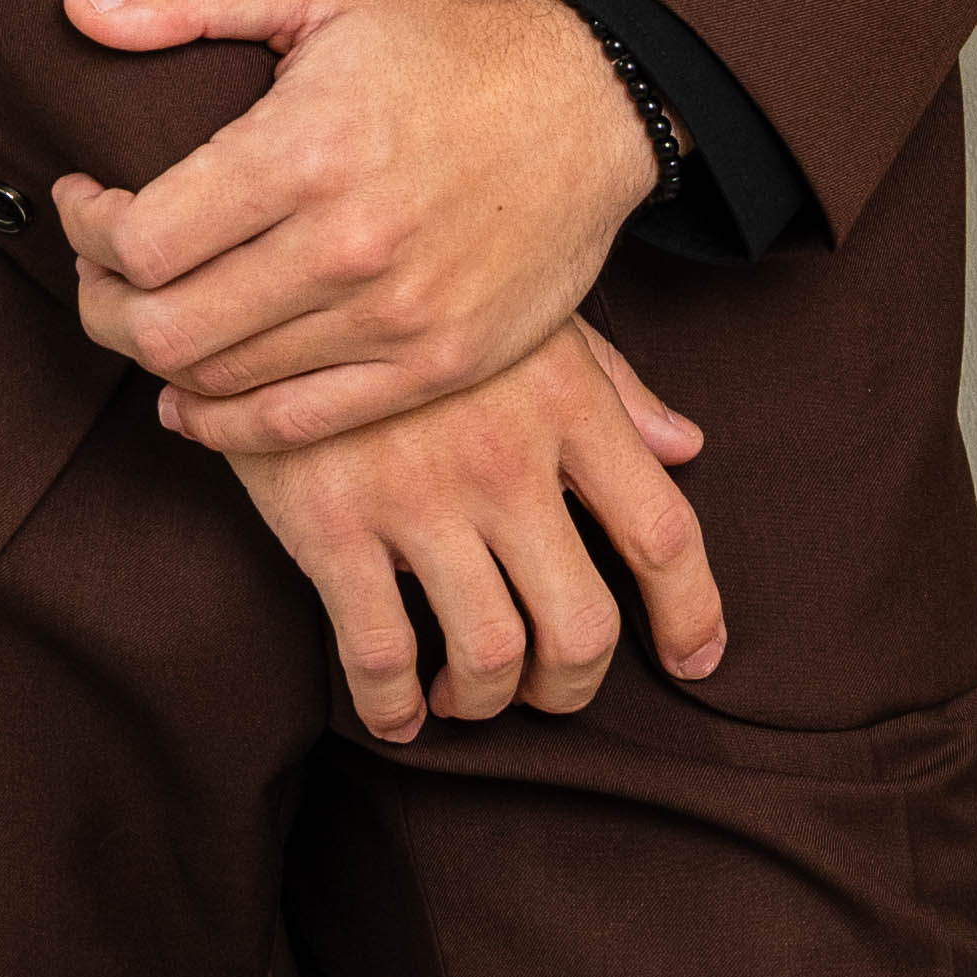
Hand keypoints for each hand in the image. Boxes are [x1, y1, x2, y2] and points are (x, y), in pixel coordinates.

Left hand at [54, 0, 667, 445]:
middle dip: (100, 303)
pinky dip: (224, 422)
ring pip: (218, 383)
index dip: (86, 229)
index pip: (144, 238)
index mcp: (310, 145)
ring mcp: (396, 317)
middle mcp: (350, 244)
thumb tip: (79, 8)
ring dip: (157, 357)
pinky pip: (294, 425)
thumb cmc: (443, 44)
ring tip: (149, 307)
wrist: (588, 106)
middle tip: (97, 268)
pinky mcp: (433, 366)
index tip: (83, 200)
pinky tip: (194, 394)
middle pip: (165, 327)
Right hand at [202, 316, 724, 738]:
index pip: (663, 532)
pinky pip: (379, 655)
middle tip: (548, 687)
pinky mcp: (331, 522)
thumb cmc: (426, 294)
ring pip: (491, 655)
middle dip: (572, 685)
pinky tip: (399, 709)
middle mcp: (504, 454)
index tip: (695, 662)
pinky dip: (395, 707)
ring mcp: (416, 491)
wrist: (281, 267)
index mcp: (566, 399)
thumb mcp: (529, 318)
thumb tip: (686, 447)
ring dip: (488, 699)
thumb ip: (612, 387)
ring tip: (469, 691)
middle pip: (583, 625)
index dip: (692, 615)